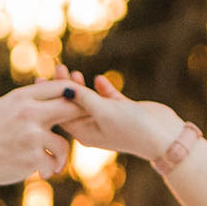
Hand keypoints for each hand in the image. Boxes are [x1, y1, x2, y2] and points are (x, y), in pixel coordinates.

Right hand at [0, 79, 75, 205]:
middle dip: (79, 120)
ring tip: (55, 164)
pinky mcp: (32, 157)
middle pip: (69, 109)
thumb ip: (25, 101)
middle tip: (81, 131)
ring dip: (60, 157)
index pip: (59, 87)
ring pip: (63, 144)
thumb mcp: (2, 108)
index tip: (78, 106)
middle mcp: (28, 112)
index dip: (74, 95)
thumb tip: (50, 90)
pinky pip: (52, 163)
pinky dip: (49, 170)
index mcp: (21, 97)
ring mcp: (31, 135)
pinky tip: (42, 174)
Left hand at [57, 70, 206, 205]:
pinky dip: (103, 89)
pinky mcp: (124, 111)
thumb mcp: (104, 111)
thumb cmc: (132, 128)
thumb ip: (83, 98)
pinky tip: (99, 79)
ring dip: (82, 87)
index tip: (41, 80)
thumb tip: (62, 87)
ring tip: (74, 72)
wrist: (165, 136)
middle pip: (74, 106)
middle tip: (57, 68)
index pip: (61, 114)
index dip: (51, 96)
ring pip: (90, 101)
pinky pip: (108, 98)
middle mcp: (95, 127)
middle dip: (65, 88)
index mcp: (85, 133)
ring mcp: (109, 119)